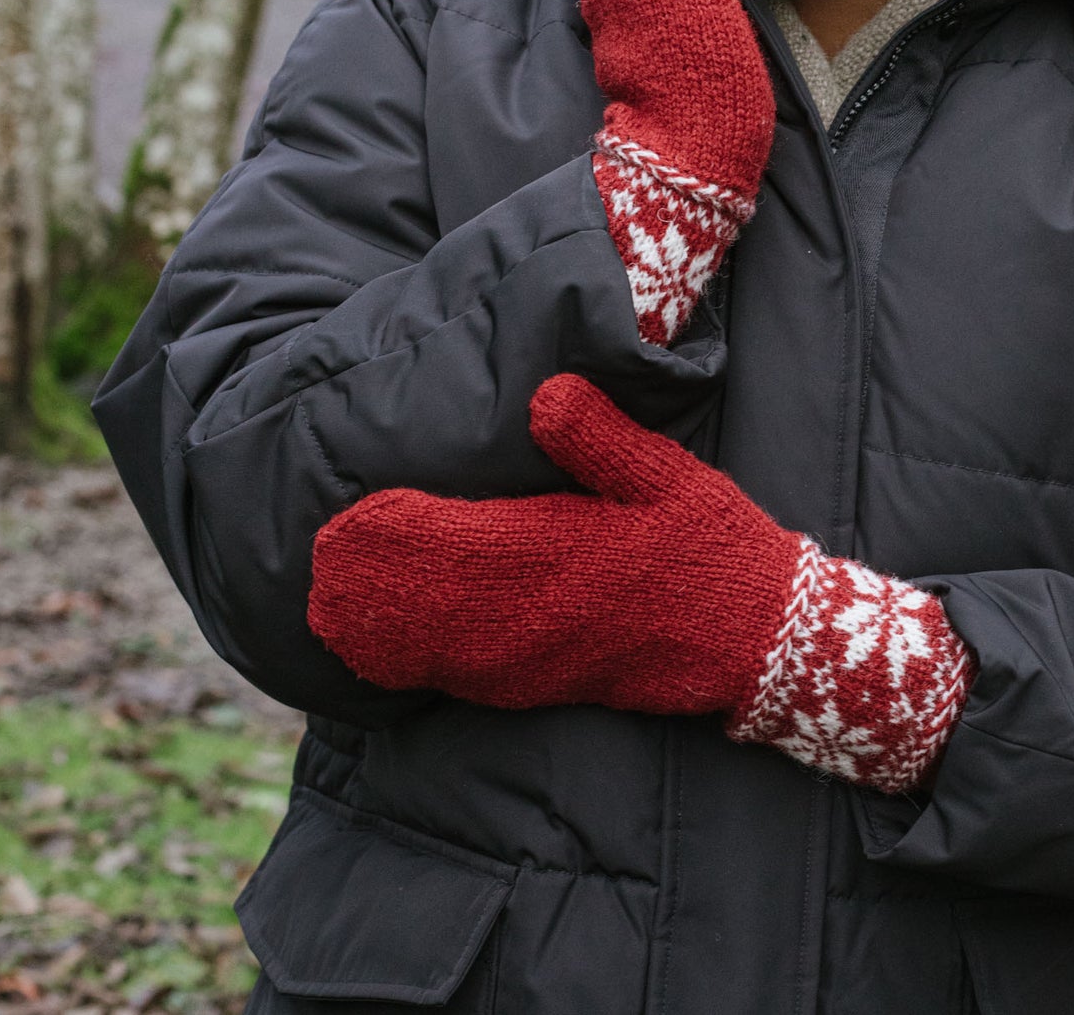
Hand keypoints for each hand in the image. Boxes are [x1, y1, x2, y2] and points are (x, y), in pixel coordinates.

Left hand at [308, 375, 974, 791]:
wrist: (758, 643)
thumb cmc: (712, 547)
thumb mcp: (668, 476)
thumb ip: (602, 438)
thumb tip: (544, 393)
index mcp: (555, 551)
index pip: (451, 541)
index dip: (391, 530)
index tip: (343, 514)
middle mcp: (529, 612)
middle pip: (424, 600)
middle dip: (368, 582)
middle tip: (315, 558)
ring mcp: (531, 657)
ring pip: (432, 646)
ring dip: (377, 627)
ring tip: (326, 604)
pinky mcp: (541, 682)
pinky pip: (459, 678)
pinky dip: (411, 664)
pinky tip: (383, 654)